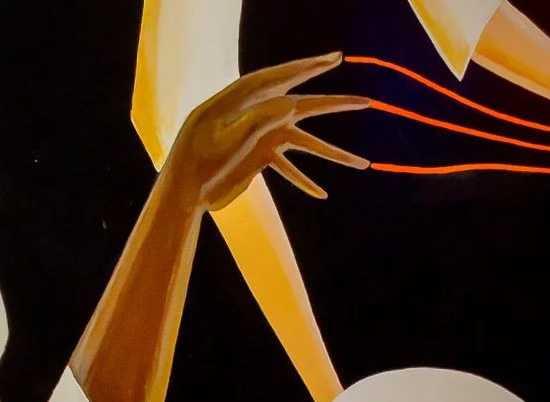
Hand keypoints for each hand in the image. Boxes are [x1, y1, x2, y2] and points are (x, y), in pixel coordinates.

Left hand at [165, 53, 368, 210]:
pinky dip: (303, 179)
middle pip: (304, 106)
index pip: (283, 78)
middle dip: (336, 105)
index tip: (337, 59)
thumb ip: (259, 120)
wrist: (184, 189)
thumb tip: (293, 104)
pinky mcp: (259, 156)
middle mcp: (259, 115)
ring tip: (364, 164)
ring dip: (333, 154)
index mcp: (246, 101)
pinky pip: (288, 167)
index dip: (311, 66)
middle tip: (366, 101)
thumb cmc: (200, 161)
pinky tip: (322, 194)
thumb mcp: (229, 139)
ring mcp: (261, 136)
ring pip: (305, 142)